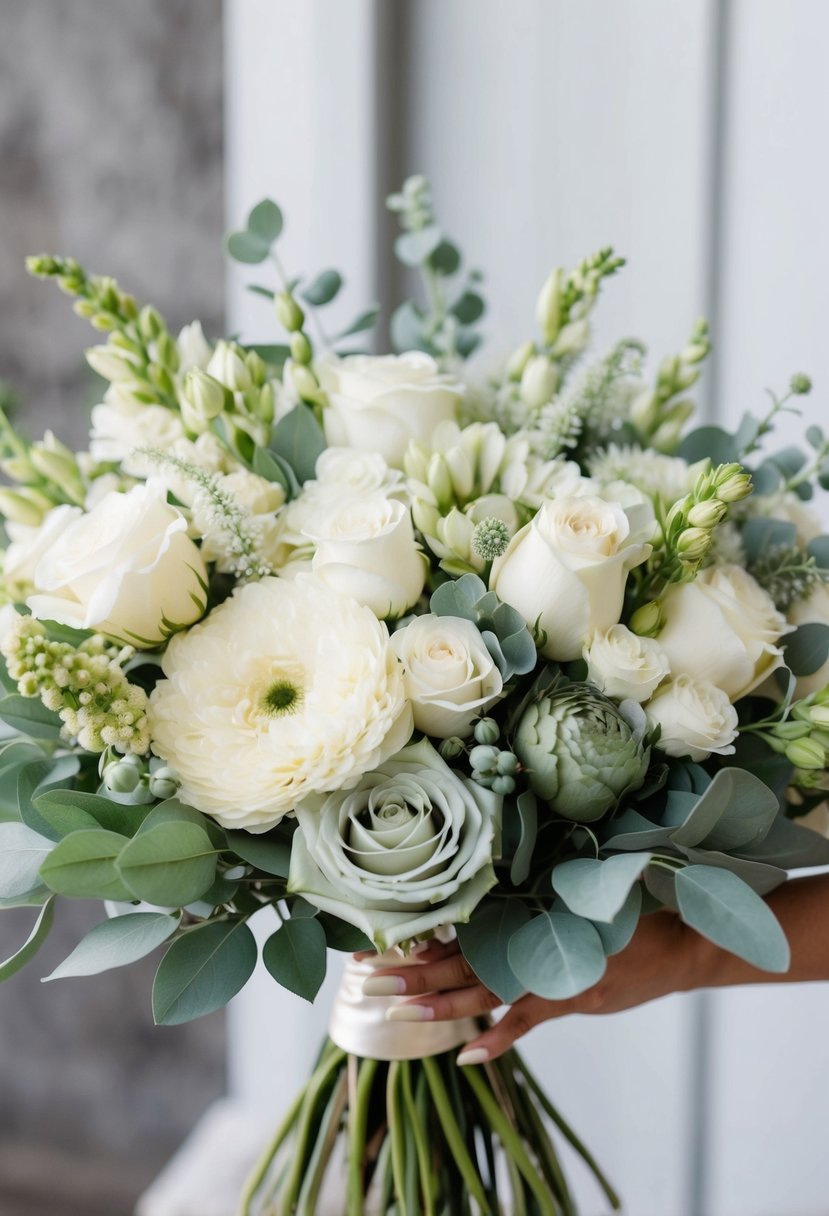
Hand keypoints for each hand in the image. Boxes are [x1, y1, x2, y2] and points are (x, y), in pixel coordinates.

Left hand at [361, 912, 702, 1064]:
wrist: (679, 943)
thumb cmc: (624, 915)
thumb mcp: (576, 898)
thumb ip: (536, 903)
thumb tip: (494, 896)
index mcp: (528, 916)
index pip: (465, 930)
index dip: (424, 939)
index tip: (384, 943)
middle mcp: (533, 942)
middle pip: (463, 961)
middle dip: (415, 973)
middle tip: (368, 979)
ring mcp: (552, 973)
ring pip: (486, 989)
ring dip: (441, 1004)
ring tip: (398, 1013)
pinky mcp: (574, 998)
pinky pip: (528, 1020)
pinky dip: (499, 1037)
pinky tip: (468, 1054)